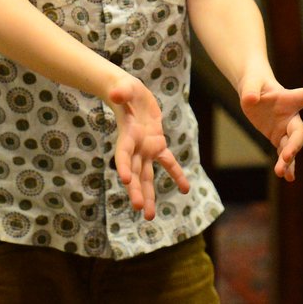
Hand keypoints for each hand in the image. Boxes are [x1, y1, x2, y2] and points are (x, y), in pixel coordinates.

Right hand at [106, 75, 190, 218]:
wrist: (130, 94)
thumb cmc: (124, 90)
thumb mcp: (123, 87)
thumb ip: (121, 92)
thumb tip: (118, 94)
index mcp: (126, 135)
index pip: (123, 153)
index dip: (123, 166)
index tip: (125, 180)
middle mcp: (134, 147)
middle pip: (134, 172)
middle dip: (136, 190)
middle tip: (140, 209)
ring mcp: (145, 148)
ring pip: (146, 175)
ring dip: (149, 194)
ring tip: (150, 216)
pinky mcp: (157, 145)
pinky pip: (168, 163)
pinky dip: (176, 175)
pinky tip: (185, 189)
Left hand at [239, 71, 302, 180]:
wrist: (254, 93)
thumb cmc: (255, 83)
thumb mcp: (250, 84)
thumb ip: (250, 91)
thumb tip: (249, 100)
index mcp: (290, 98)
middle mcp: (292, 116)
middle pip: (298, 132)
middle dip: (294, 145)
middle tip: (287, 156)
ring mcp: (285, 129)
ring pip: (291, 147)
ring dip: (288, 161)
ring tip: (282, 173)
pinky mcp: (278, 138)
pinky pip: (283, 154)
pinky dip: (285, 165)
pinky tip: (287, 177)